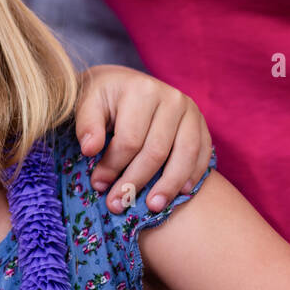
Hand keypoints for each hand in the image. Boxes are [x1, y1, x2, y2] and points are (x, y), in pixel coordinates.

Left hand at [74, 65, 210, 214]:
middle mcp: (171, 99)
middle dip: (135, 181)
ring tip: (153, 206)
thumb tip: (90, 149)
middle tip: (119, 204)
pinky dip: (193, 174)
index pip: (129, 139)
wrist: (123, 83)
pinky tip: (181, 192)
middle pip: (156, 151)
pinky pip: (202, 153)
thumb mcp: (87, 103)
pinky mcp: (201, 123)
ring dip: (169, 185)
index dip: (112, 166)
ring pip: (184, 154)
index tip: (98, 186)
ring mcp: (190, 111)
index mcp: (141, 91)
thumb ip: (87, 125)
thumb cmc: (102, 98)